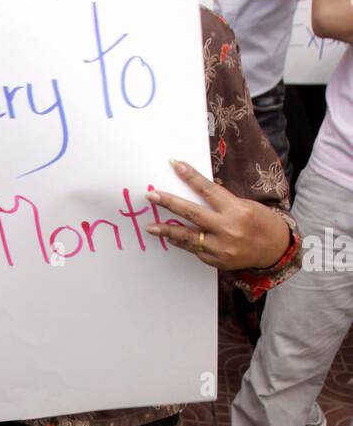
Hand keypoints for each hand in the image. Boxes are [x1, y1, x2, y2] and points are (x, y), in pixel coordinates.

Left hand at [145, 160, 291, 270]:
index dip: (190, 177)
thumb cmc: (259, 222)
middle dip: (169, 203)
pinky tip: (171, 236)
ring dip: (167, 230)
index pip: (208, 190)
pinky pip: (194, 249)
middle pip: (192, 213)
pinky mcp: (216, 260)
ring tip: (151, 227)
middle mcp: (228, 228)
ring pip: (188, 237)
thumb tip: (195, 192)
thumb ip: (221, 202)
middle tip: (151, 196)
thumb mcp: (244, 206)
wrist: (273, 250)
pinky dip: (181, 242)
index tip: (175, 165)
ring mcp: (221, 247)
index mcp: (236, 209)